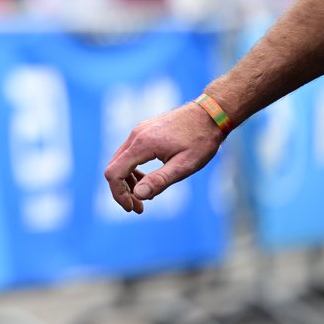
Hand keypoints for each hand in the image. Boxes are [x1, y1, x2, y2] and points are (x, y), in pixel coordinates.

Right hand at [103, 101, 225, 213]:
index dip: (119, 194)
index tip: (133, 208)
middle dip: (122, 191)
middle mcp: (135, 136)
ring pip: (121, 161)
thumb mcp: (184, 166)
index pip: (114, 173)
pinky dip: (133, 170)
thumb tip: (138, 196)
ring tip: (144, 198)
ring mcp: (138, 132)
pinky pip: (129, 153)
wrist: (210, 114)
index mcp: (142, 144)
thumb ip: (159, 180)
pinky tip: (148, 180)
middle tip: (138, 209)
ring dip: (128, 181)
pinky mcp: (144, 131)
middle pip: (114, 167)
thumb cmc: (201, 140)